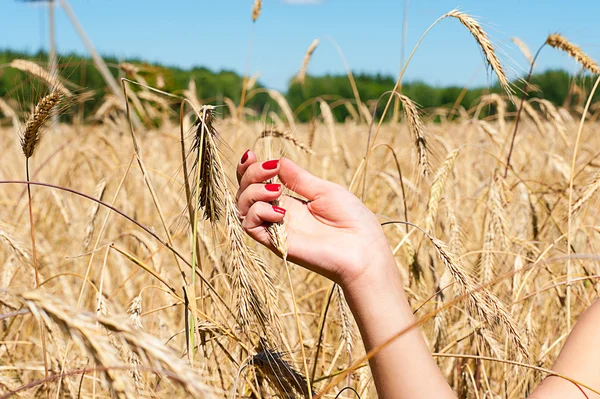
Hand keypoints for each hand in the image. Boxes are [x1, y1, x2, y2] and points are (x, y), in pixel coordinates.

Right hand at [236, 150, 392, 286]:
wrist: (364, 251)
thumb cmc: (352, 221)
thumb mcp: (324, 190)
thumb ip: (298, 178)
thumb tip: (277, 160)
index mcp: (290, 202)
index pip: (257, 183)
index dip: (249, 168)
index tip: (252, 154)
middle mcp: (279, 215)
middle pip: (245, 191)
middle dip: (249, 174)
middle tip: (269, 170)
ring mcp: (276, 229)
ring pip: (242, 207)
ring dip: (252, 191)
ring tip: (277, 191)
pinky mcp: (276, 243)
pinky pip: (249, 226)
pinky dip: (258, 212)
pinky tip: (280, 211)